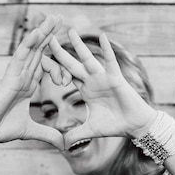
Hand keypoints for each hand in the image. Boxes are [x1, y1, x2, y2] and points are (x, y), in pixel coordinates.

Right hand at [0, 15, 65, 149]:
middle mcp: (22, 76)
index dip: (60, 69)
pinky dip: (28, 44)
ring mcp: (15, 74)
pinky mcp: (8, 77)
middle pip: (39, 50)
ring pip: (31, 48)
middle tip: (62, 18)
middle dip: (50, 35)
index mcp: (27, 85)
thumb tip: (64, 145)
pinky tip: (37, 32)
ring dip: (43, 32)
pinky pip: (20, 56)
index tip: (67, 82)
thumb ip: (48, 134)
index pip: (46, 68)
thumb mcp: (30, 131)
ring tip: (54, 17)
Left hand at [48, 29, 156, 147]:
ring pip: (88, 58)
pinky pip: (110, 62)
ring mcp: (104, 77)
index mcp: (85, 89)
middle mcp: (92, 80)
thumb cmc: (114, 125)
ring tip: (70, 29)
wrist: (134, 126)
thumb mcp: (89, 130)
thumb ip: (75, 135)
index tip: (40, 58)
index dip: (54, 68)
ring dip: (79, 44)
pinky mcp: (116, 78)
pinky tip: (101, 36)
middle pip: (72, 63)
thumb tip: (61, 145)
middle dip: (61, 51)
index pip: (66, 75)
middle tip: (48, 37)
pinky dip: (107, 49)